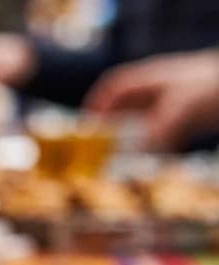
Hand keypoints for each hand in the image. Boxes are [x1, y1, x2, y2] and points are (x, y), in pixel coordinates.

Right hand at [85, 51, 218, 150]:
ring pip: (144, 119)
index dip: (97, 104)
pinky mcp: (189, 115)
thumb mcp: (183, 108)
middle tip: (99, 148)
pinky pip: (164, 130)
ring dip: (132, 138)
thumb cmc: (213, 88)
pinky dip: (154, 144)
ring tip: (121, 157)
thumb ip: (159, 129)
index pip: (115, 88)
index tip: (86, 126)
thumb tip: (139, 152)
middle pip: (126, 105)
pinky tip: (154, 156)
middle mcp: (160, 89)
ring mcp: (175, 101)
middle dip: (111, 126)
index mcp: (151, 79)